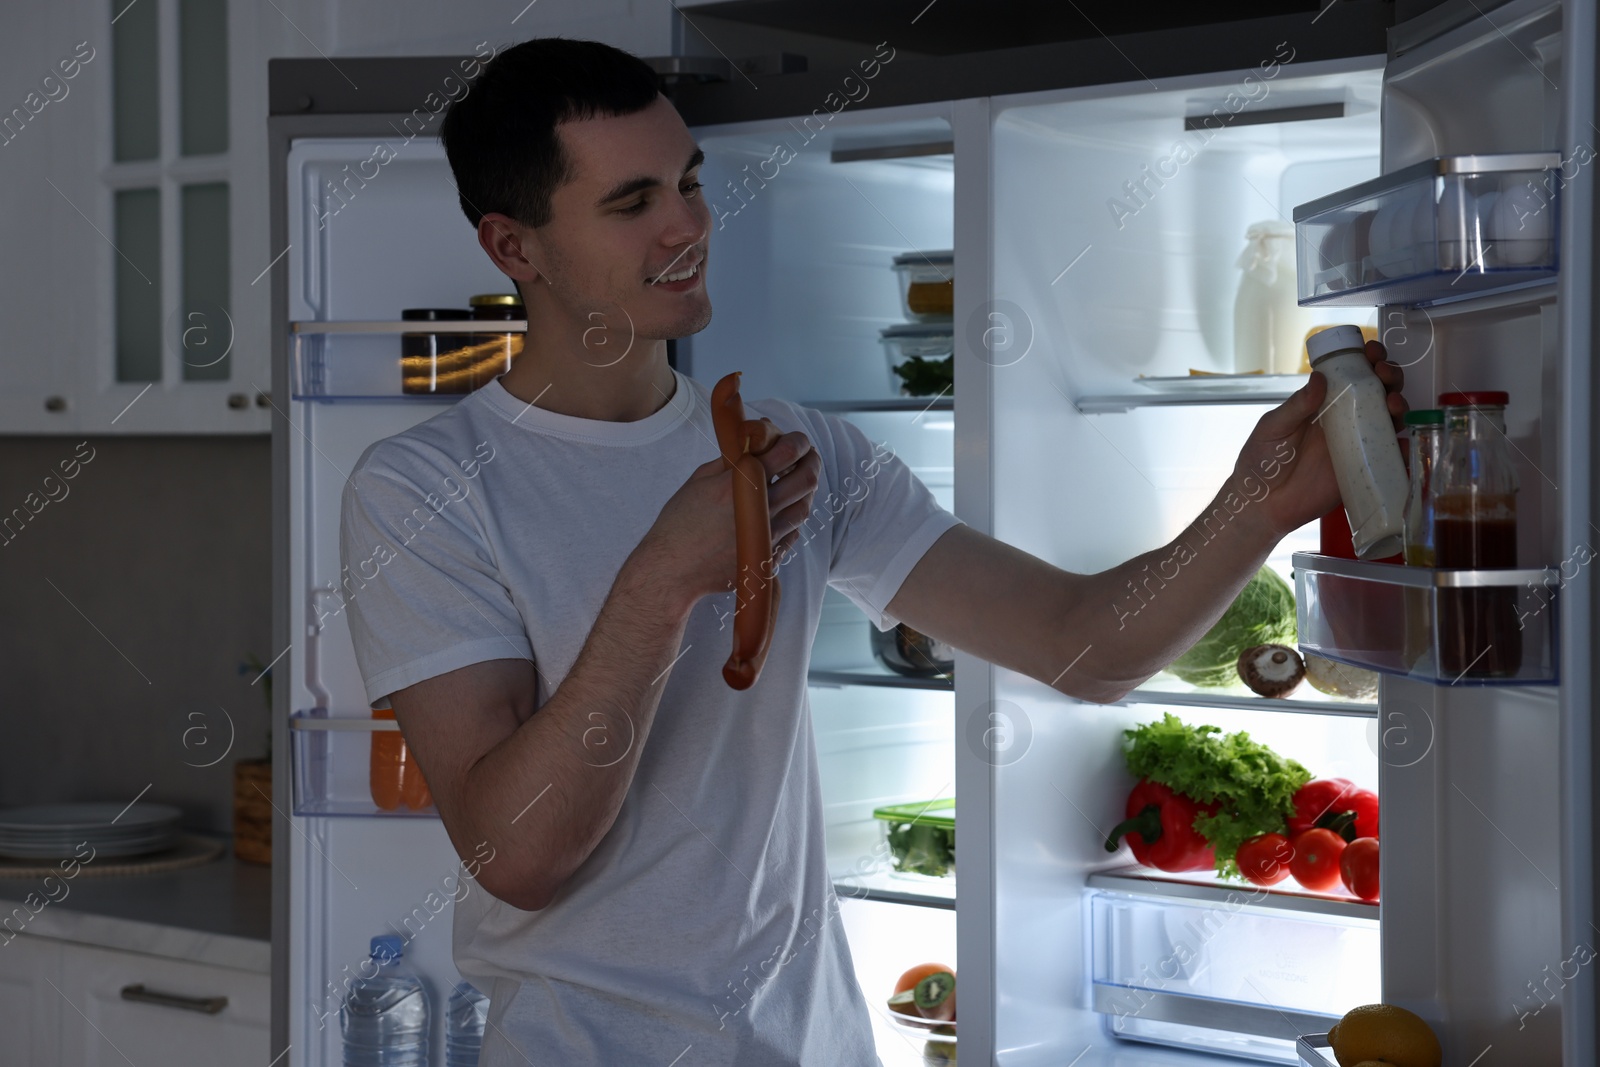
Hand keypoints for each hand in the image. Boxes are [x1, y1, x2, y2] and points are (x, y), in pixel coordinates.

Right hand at [637, 423, 821, 603]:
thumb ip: (730, 459)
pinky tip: (787, 509)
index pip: (785, 453)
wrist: (672, 569)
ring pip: (803, 508)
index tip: (798, 439)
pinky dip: (793, 517)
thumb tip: (752, 439)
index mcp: (739, 484)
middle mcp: (758, 510)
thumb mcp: (699, 480)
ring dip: (807, 490)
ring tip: (801, 480)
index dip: (798, 442)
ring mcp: (765, 536)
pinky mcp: (766, 557)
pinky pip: (792, 534)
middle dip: (811, 462)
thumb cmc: (679, 523)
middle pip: (805, 480)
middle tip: (809, 456)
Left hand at [1233, 339, 1408, 538]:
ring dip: (1398, 404)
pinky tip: (1402, 441)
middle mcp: (1343, 419)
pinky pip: (1388, 454)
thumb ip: (1296, 406)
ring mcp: (1355, 442)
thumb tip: (1320, 378)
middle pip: (1376, 390)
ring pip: (1387, 417)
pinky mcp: (1362, 468)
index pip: (1349, 374)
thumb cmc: (1261, 463)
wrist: (1263, 505)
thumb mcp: (1273, 428)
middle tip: (1385, 374)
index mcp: (1321, 403)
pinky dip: (1401, 445)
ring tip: (1393, 403)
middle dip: (1389, 376)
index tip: (1372, 352)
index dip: (1365, 360)